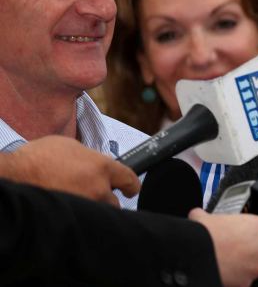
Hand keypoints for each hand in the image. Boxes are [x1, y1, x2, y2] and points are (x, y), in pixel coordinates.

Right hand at [2, 135, 139, 205]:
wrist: (14, 175)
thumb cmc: (38, 158)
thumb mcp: (70, 147)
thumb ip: (89, 157)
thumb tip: (94, 165)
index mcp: (101, 166)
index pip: (129, 179)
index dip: (131, 185)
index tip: (131, 189)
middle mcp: (97, 188)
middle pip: (114, 202)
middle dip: (107, 200)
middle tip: (95, 196)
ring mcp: (85, 205)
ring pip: (98, 213)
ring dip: (92, 209)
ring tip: (78, 202)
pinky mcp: (71, 217)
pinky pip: (82, 221)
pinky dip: (79, 218)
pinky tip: (69, 211)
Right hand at [189, 208, 257, 286]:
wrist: (194, 253)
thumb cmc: (205, 233)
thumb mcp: (212, 216)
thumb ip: (215, 216)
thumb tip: (199, 215)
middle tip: (244, 253)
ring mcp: (257, 268)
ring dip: (248, 268)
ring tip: (230, 262)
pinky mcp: (246, 284)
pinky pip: (245, 283)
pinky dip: (237, 280)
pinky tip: (226, 272)